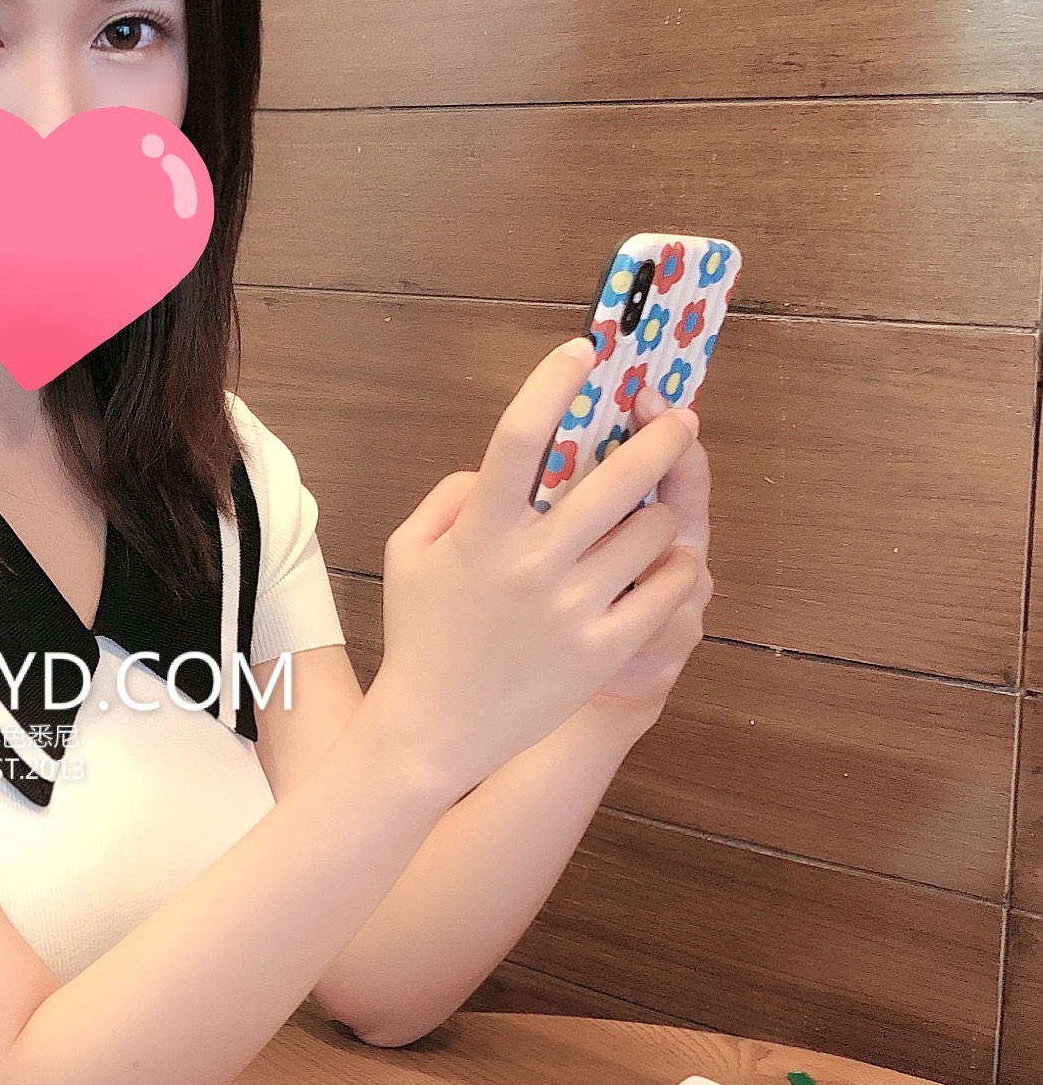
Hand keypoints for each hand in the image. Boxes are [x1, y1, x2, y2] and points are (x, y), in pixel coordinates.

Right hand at [368, 338, 703, 794]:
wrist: (433, 730)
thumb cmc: (420, 636)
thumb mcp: (407, 554)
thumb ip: (449, 497)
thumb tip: (496, 466)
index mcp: (481, 529)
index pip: (522, 433)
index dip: (555, 380)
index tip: (585, 353)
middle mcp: (532, 562)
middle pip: (616, 474)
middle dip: (660, 434)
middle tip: (678, 417)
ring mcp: (574, 607)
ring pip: (653, 529)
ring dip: (660, 511)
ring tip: (654, 513)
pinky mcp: (604, 649)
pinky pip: (669, 587)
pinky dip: (674, 567)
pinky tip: (665, 563)